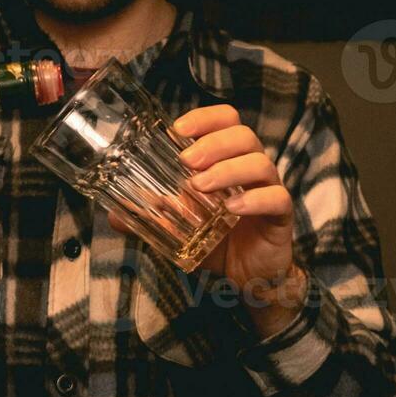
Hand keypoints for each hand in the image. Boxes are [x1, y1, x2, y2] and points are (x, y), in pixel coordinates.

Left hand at [108, 104, 304, 337]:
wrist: (248, 278)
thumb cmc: (218, 242)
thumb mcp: (180, 227)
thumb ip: (152, 217)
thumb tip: (114, 213)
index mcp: (230, 159)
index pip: (227, 121)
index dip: (205, 118)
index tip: (178, 129)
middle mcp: (252, 168)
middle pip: (244, 135)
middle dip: (213, 143)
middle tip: (185, 161)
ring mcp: (269, 189)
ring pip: (260, 163)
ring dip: (227, 169)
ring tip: (199, 186)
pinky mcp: (282, 216)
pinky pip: (277, 198)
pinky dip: (254, 199)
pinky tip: (232, 207)